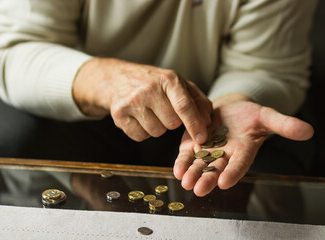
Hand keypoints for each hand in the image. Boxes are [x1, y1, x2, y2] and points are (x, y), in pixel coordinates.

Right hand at [73, 58, 211, 142]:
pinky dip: (142, 131)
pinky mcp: (119, 114)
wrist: (116, 78)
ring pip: (156, 132)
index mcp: (168, 79)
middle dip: (171, 122)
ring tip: (149, 112)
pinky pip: (140, 136)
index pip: (184, 106)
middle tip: (163, 109)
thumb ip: (197, 100)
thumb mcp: (176, 83)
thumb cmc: (153, 82)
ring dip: (157, 127)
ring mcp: (132, 102)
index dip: (195, 124)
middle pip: (171, 124)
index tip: (202, 138)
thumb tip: (208, 121)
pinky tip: (138, 117)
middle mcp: (149, 89)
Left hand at [173, 94, 313, 195]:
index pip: (239, 164)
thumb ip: (283, 124)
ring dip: (192, 174)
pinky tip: (177, 170)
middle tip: (199, 189)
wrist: (229, 110)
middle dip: (207, 179)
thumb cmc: (249, 115)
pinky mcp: (193, 144)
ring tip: (185, 182)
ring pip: (200, 165)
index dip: (233, 172)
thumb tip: (308, 131)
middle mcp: (225, 155)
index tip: (225, 182)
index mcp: (243, 151)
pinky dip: (182, 162)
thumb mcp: (266, 116)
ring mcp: (207, 151)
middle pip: (216, 169)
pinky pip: (187, 155)